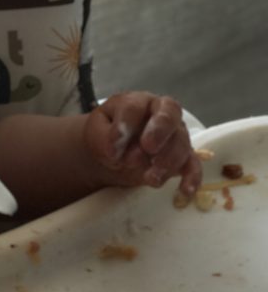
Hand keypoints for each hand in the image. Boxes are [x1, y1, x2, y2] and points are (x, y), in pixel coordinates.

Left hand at [84, 92, 201, 195]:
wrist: (114, 149)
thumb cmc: (106, 133)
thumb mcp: (97, 129)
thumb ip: (105, 134)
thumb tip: (116, 146)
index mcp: (137, 102)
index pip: (134, 107)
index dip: (126, 126)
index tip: (113, 147)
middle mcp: (161, 113)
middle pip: (169, 116)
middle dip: (160, 132)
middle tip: (148, 148)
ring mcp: (176, 134)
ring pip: (181, 143)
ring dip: (167, 161)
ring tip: (149, 178)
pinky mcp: (183, 156)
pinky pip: (193, 164)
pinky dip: (192, 177)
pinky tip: (185, 190)